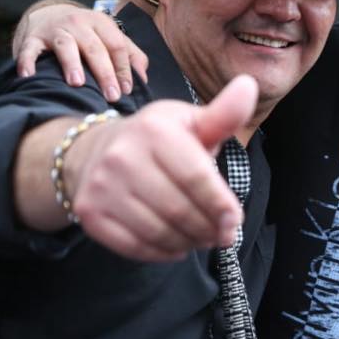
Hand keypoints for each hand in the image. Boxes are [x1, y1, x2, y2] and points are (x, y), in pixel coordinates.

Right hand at [15, 1, 148, 101]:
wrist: (50, 14)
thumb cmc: (88, 34)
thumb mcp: (110, 36)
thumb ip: (131, 54)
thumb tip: (143, 78)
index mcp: (101, 22)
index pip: (117, 46)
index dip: (124, 68)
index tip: (127, 90)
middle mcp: (79, 23)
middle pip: (95, 48)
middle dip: (104, 73)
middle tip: (111, 95)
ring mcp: (55, 29)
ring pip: (65, 46)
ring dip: (71, 64)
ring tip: (77, 83)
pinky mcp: (33, 38)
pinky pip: (30, 49)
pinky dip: (28, 61)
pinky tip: (30, 76)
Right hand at [68, 76, 257, 261]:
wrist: (94, 150)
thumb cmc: (158, 138)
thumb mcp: (189, 121)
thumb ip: (222, 115)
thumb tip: (249, 86)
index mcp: (155, 130)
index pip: (196, 177)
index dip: (220, 204)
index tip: (236, 220)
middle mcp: (122, 156)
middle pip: (179, 209)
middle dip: (209, 228)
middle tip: (223, 234)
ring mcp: (102, 186)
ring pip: (158, 232)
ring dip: (189, 242)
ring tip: (203, 238)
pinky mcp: (89, 212)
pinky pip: (134, 246)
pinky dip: (162, 252)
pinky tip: (177, 245)